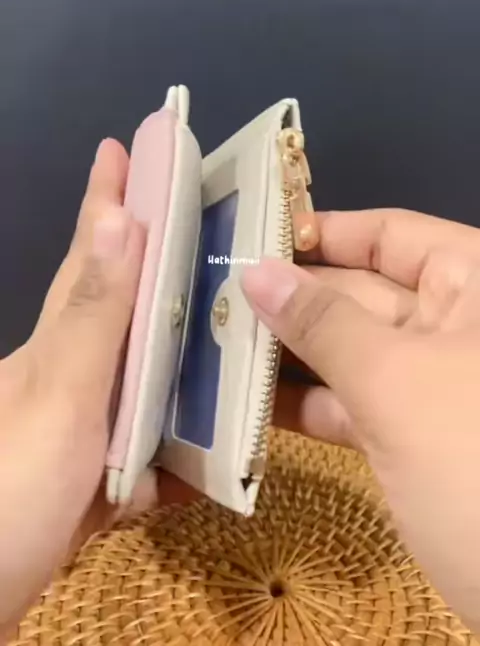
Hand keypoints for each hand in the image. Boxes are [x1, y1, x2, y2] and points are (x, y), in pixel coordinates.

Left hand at [0, 139, 192, 640]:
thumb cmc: (13, 490)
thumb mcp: (61, 397)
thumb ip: (94, 316)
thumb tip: (119, 217)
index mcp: (57, 346)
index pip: (88, 255)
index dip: (106, 198)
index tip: (125, 146)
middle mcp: (66, 379)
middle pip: (120, 313)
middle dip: (159, 271)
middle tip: (211, 246)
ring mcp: (74, 433)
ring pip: (139, 383)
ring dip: (180, 365)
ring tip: (230, 349)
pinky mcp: (84, 485)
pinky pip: (141, 456)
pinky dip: (173, 458)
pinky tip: (204, 468)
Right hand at [242, 209, 479, 632]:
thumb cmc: (474, 459)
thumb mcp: (397, 382)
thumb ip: (323, 323)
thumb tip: (256, 271)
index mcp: (472, 284)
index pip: (390, 234)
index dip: (323, 231)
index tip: (248, 236)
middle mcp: (454, 325)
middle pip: (363, 291)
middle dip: (291, 297)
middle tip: (207, 298)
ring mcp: (434, 385)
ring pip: (352, 352)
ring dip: (287, 353)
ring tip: (212, 345)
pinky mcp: (416, 440)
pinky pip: (354, 404)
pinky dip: (308, 404)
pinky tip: (248, 402)